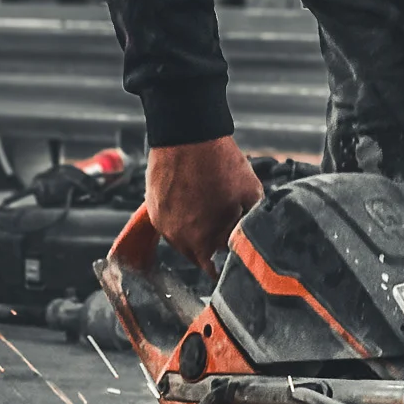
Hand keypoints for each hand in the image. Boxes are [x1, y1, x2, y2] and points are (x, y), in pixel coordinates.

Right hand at [145, 138, 262, 274]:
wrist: (189, 134)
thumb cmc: (221, 163)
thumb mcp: (251, 195)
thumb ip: (249, 223)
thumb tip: (251, 238)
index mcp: (201, 241)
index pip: (212, 270)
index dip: (225, 263)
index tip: (232, 256)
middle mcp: (177, 237)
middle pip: (196, 256)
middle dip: (211, 247)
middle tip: (224, 228)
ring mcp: (162, 222)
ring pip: (181, 240)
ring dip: (194, 232)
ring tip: (208, 209)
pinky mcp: (152, 207)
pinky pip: (169, 223)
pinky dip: (180, 218)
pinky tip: (193, 200)